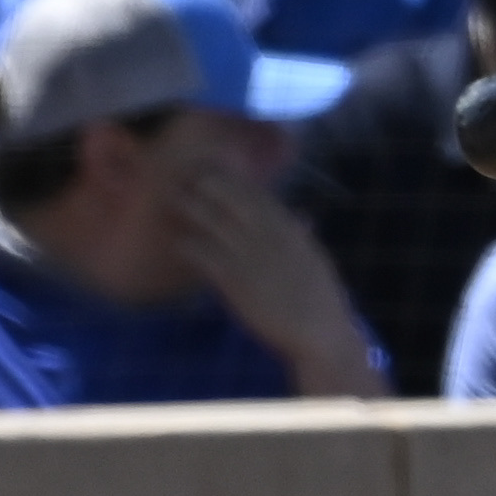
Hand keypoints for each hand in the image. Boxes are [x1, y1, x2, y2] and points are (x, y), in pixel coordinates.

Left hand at [169, 150, 385, 400]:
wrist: (319, 331)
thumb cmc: (321, 297)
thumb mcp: (315, 259)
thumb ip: (303, 236)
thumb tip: (301, 216)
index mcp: (292, 230)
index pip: (262, 196)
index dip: (238, 179)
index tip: (219, 164)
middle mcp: (271, 238)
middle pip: (236, 202)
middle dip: (213, 185)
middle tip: (189, 171)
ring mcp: (253, 259)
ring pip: (217, 225)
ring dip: (194, 209)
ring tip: (174, 197)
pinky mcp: (237, 283)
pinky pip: (208, 259)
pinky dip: (192, 247)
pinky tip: (178, 241)